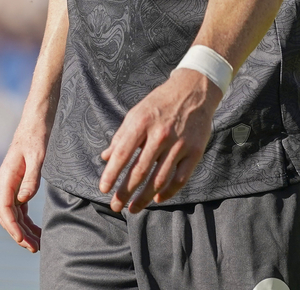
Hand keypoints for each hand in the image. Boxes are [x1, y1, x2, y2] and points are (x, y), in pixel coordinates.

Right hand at [0, 122, 47, 252]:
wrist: (36, 120)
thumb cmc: (36, 135)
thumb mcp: (37, 155)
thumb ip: (31, 178)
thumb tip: (24, 201)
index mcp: (5, 178)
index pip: (4, 209)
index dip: (12, 227)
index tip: (22, 240)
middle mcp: (5, 184)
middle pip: (8, 216)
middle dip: (19, 234)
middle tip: (35, 248)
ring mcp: (10, 185)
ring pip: (13, 215)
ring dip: (24, 230)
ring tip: (37, 244)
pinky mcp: (18, 184)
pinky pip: (19, 208)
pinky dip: (26, 221)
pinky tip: (36, 230)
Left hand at [99, 69, 221, 213]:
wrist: (194, 89)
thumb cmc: (160, 102)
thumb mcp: (137, 112)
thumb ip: (121, 136)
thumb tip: (105, 157)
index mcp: (142, 122)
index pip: (123, 154)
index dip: (111, 174)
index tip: (104, 189)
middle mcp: (161, 134)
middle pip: (139, 171)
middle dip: (125, 192)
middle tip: (115, 206)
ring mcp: (179, 144)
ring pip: (159, 180)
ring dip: (144, 198)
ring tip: (133, 208)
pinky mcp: (195, 151)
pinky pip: (180, 179)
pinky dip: (168, 193)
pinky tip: (157, 199)